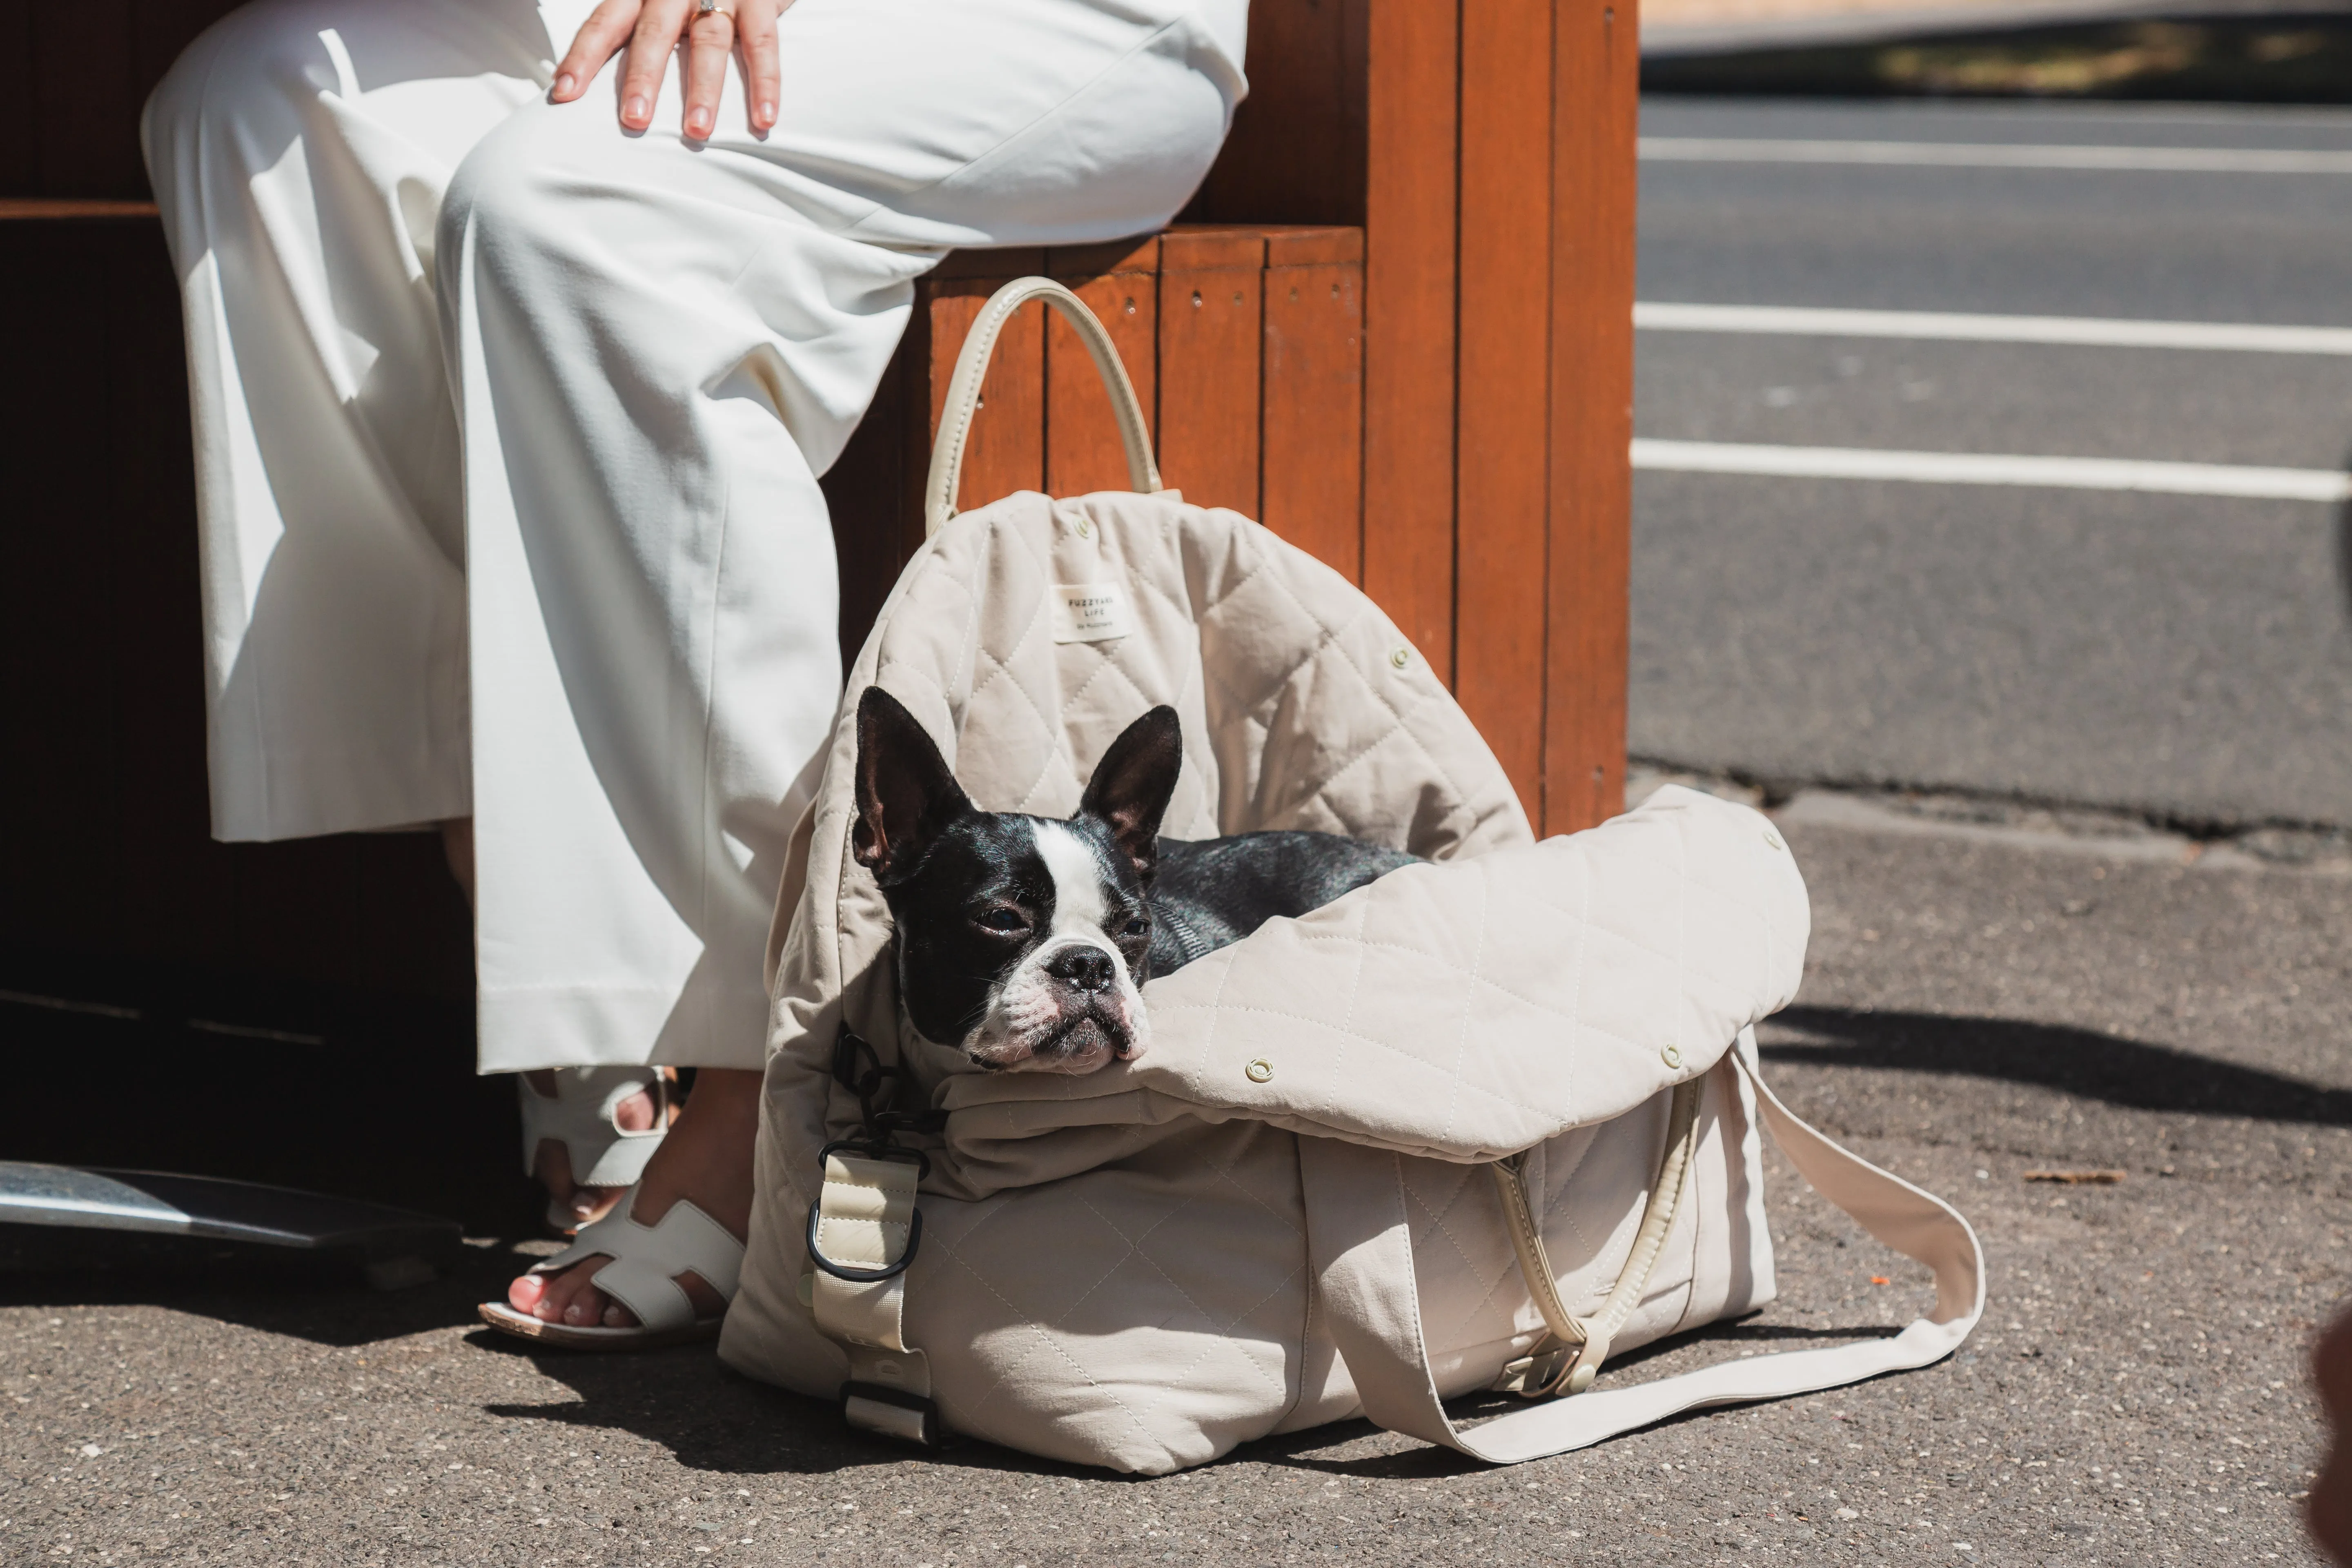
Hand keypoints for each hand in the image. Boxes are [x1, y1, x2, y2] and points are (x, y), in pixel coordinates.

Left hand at [550, 0, 785, 138]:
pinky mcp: (759, 0)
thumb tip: (586, 83)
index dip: (583, 56)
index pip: (604, 22)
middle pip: (654, 34)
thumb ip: (632, 30)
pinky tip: (764, 118)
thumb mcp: (652, 1)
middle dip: (643, 77)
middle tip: (635, 120)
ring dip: (703, 88)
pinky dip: (765, 82)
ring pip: (708, 42)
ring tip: (697, 130)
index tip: (565, 93)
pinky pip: (762, 43)